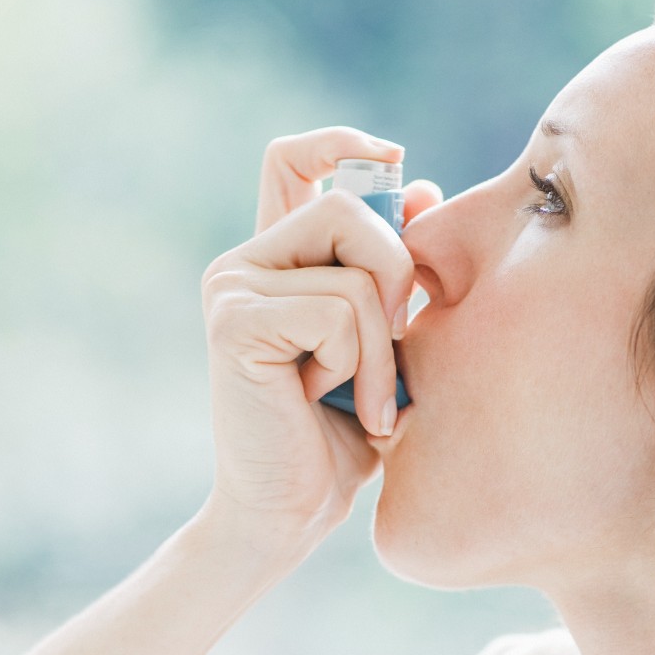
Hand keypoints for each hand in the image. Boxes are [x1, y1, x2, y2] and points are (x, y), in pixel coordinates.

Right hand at [198, 126, 439, 547]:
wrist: (290, 512)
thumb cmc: (344, 433)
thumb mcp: (385, 338)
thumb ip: (395, 268)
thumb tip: (422, 185)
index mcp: (277, 260)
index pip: (291, 159)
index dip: (342, 142)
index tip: (394, 158)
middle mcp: (244, 263)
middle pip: (348, 205)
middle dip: (396, 271)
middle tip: (395, 344)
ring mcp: (232, 287)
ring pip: (354, 266)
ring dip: (383, 345)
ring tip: (364, 397)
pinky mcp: (234, 321)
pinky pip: (336, 311)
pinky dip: (359, 365)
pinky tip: (328, 402)